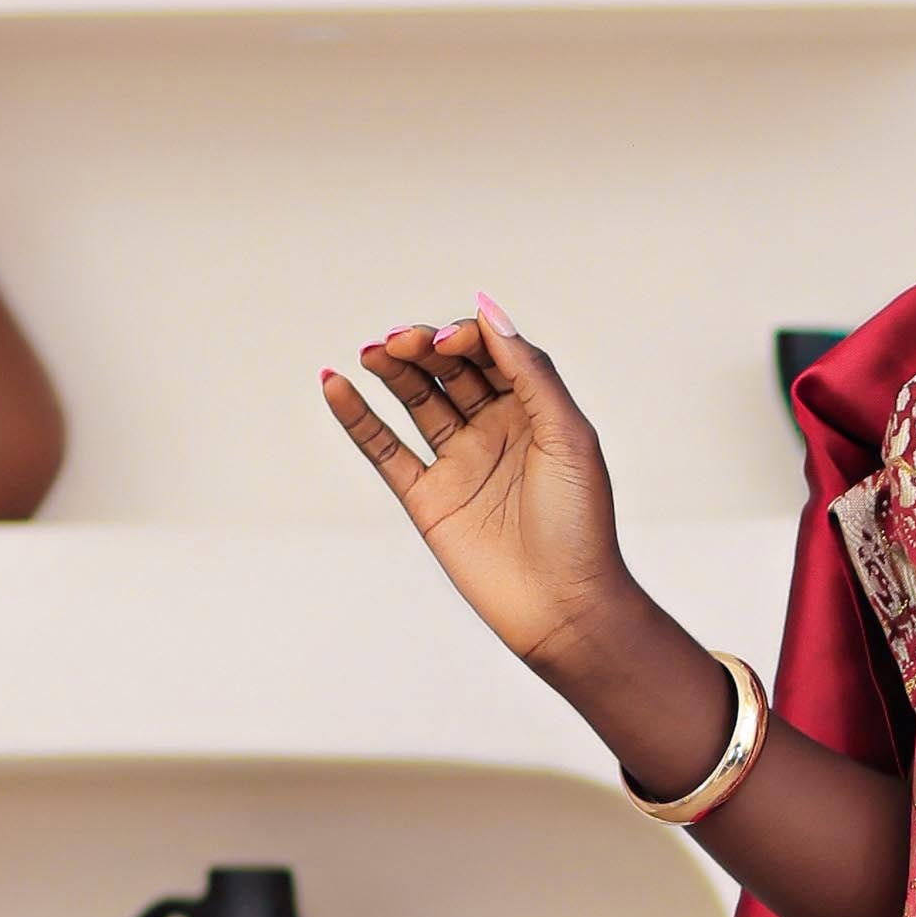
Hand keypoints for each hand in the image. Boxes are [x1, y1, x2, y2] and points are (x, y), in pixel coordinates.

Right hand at [322, 301, 638, 676]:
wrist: (564, 606)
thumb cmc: (580, 524)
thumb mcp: (568, 436)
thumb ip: (530, 372)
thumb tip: (489, 310)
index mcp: (535, 411)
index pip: (491, 352)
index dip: (468, 337)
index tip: (451, 340)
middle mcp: (495, 430)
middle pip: (451, 369)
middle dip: (425, 347)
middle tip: (402, 341)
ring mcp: (459, 463)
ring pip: (417, 400)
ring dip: (393, 370)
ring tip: (371, 351)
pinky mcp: (427, 497)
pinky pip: (384, 449)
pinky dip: (357, 417)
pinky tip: (335, 384)